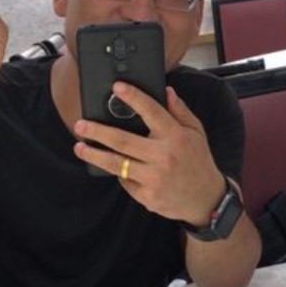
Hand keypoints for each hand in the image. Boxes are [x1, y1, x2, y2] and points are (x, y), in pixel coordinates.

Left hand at [73, 83, 224, 223]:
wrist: (205, 199)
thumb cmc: (198, 161)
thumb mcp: (196, 132)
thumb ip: (180, 111)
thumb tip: (166, 91)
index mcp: (176, 137)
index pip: (152, 112)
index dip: (133, 97)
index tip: (117, 87)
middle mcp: (164, 157)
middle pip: (122, 141)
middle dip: (97, 132)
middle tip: (80, 125)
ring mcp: (154, 178)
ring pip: (116, 164)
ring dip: (94, 155)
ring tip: (79, 147)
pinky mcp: (147, 196)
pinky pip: (125, 180)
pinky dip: (119, 173)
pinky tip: (115, 167)